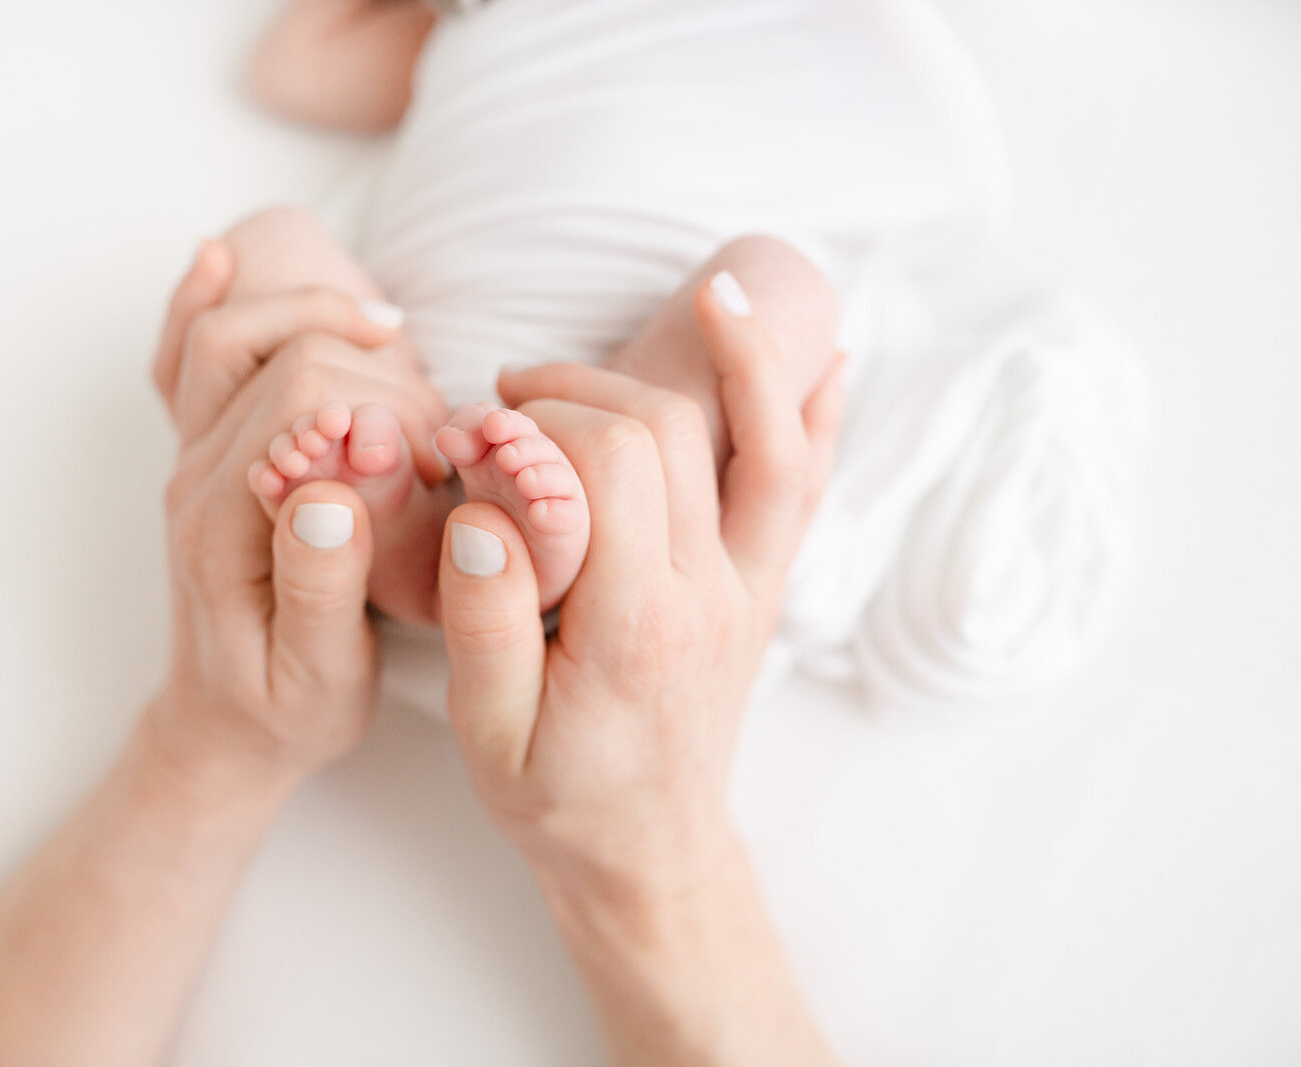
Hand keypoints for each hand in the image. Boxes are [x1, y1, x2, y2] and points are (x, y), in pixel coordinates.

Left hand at [150, 240, 447, 786]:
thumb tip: (328, 491)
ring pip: (236, 333)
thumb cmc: (285, 711)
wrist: (225, 729)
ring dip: (321, 320)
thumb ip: (323, 588)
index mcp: (225, 527)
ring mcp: (193, 458)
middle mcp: (197, 477)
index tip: (433, 466)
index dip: (383, 410)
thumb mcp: (321, 680)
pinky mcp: (205, 452)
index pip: (303, 402)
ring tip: (397, 346)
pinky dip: (205, 302)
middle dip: (374, 372)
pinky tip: (225, 259)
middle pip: (282, 351)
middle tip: (434, 443)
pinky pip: (186, 355)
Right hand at [437, 277, 844, 892]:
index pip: (607, 467)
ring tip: (714, 296)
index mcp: (636, 625)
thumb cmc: (558, 795)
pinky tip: (824, 358)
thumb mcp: (489, 732)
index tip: (476, 439)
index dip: (539, 427)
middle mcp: (709, 594)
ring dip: (742, 361)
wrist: (643, 850)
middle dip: (585, 389)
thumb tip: (483, 511)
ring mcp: (748, 589)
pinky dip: (814, 418)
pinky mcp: (761, 590)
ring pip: (767, 447)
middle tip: (511, 396)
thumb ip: (483, 620)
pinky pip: (802, 491)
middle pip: (669, 434)